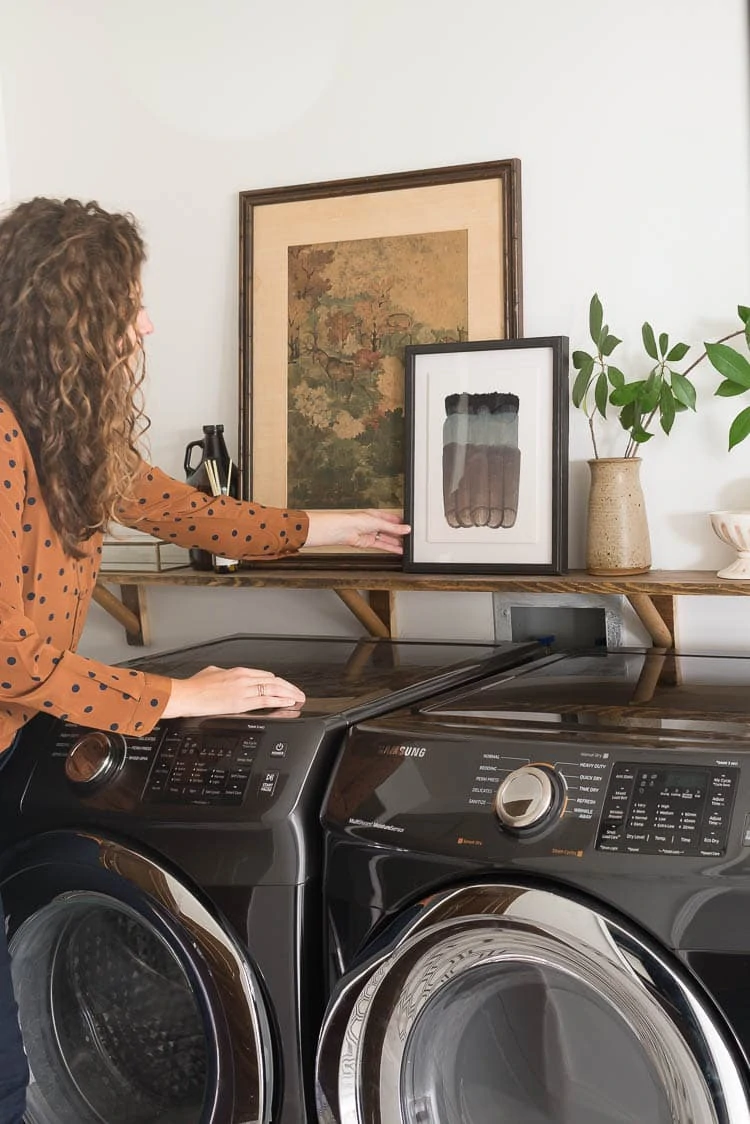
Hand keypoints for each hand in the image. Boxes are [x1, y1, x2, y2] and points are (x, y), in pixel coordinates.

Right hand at [161, 666, 305, 717]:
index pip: (264, 674)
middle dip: (288, 686)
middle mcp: (243, 678)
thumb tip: (225, 675)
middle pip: (273, 680)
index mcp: (237, 671)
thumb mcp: (211, 673)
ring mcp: (243, 690)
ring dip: (289, 693)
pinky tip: (288, 702)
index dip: (277, 681)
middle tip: (298, 692)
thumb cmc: (194, 686)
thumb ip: (223, 674)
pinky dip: (279, 700)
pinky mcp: (240, 702)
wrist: (186, 695)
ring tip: (298, 698)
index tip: (283, 686)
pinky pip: (265, 700)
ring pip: (273, 689)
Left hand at [304, 510, 409, 553]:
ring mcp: (371, 534)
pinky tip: (399, 550)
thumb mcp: (378, 522)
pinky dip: (391, 548)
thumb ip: (393, 528)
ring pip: (387, 538)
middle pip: (390, 530)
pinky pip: (382, 545)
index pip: (391, 519)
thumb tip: (405, 529)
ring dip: (396, 542)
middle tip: (410, 537)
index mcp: (376, 515)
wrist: (343, 530)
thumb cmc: (355, 520)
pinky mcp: (369, 543)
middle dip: (399, 534)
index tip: (409, 527)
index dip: (401, 523)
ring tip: (407, 546)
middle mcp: (373, 524)